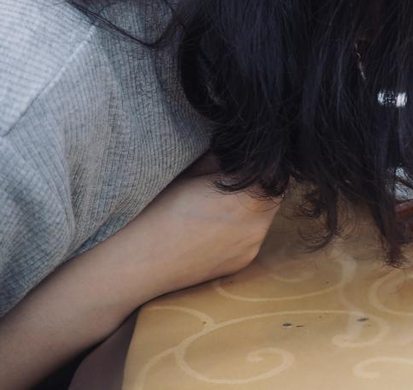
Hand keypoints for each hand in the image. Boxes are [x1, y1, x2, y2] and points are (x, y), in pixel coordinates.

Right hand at [119, 156, 281, 298]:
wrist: (134, 263)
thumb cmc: (156, 210)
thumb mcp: (192, 172)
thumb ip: (227, 159)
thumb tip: (245, 149)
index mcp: (247, 200)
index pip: (278, 171)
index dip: (265, 160)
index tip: (248, 155)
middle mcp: (256, 227)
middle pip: (275, 192)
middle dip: (262, 180)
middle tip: (235, 173)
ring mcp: (251, 248)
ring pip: (266, 215)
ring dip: (254, 203)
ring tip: (223, 199)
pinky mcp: (242, 263)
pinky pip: (253, 235)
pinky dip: (244, 224)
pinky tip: (216, 223)